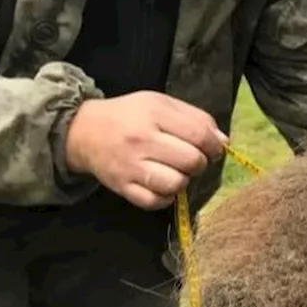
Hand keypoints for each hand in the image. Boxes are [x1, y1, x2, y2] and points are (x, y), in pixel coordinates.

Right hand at [64, 91, 227, 209]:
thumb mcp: (161, 104)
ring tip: (176, 171)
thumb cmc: (129, 115)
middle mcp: (142, 140)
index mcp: (154, 114)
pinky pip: (155, 202)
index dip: (214, 145)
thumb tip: (223, 142)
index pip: (199, 134)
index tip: (213, 149)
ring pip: (175, 184)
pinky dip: (166, 197)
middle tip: (192, 159)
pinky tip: (163, 185)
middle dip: (200, 163)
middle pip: (191, 161)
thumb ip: (195, 118)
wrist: (84, 131)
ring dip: (183, 180)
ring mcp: (130, 166)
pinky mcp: (121, 187)